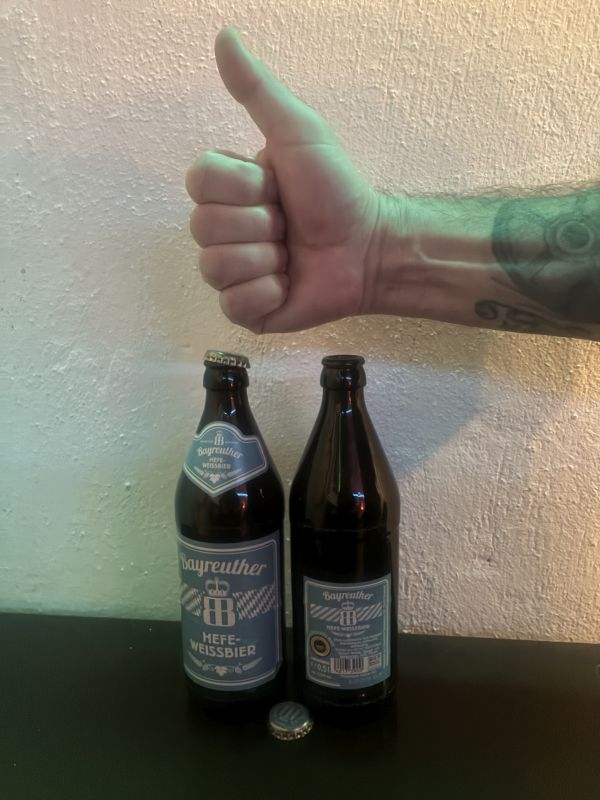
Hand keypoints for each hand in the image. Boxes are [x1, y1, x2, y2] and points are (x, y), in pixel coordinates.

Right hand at [185, 27, 387, 332]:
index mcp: (228, 191)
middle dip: (259, 225)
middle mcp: (223, 231)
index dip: (240, 187)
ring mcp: (233, 273)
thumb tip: (224, 35)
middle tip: (289, 224)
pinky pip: (232, 305)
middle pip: (203, 228)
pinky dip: (267, 293)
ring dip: (265, 259)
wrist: (368, 247)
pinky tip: (288, 284)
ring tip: (291, 255)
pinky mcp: (248, 311)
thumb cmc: (336, 189)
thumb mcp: (298, 132)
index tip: (275, 186)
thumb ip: (257, 91)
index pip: (197, 184)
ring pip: (214, 268)